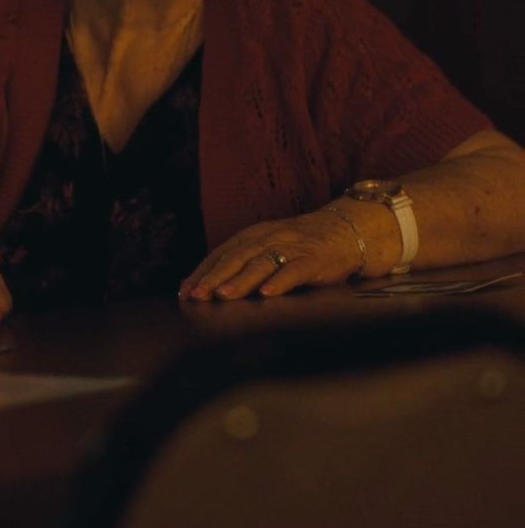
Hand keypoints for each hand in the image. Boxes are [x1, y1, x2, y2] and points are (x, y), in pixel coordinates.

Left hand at [179, 207, 363, 300]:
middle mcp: (268, 238)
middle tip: (197, 295)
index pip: (221, 254)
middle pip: (236, 258)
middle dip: (213, 277)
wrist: (344, 232)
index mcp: (252, 235)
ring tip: (223, 295)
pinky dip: (280, 281)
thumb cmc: (299, 246)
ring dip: (240, 280)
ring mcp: (291, 247)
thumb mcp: (266, 248)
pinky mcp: (313, 260)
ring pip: (261, 264)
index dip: (202, 272)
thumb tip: (205, 287)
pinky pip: (294, 270)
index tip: (184, 291)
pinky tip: (267, 294)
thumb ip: (240, 264)